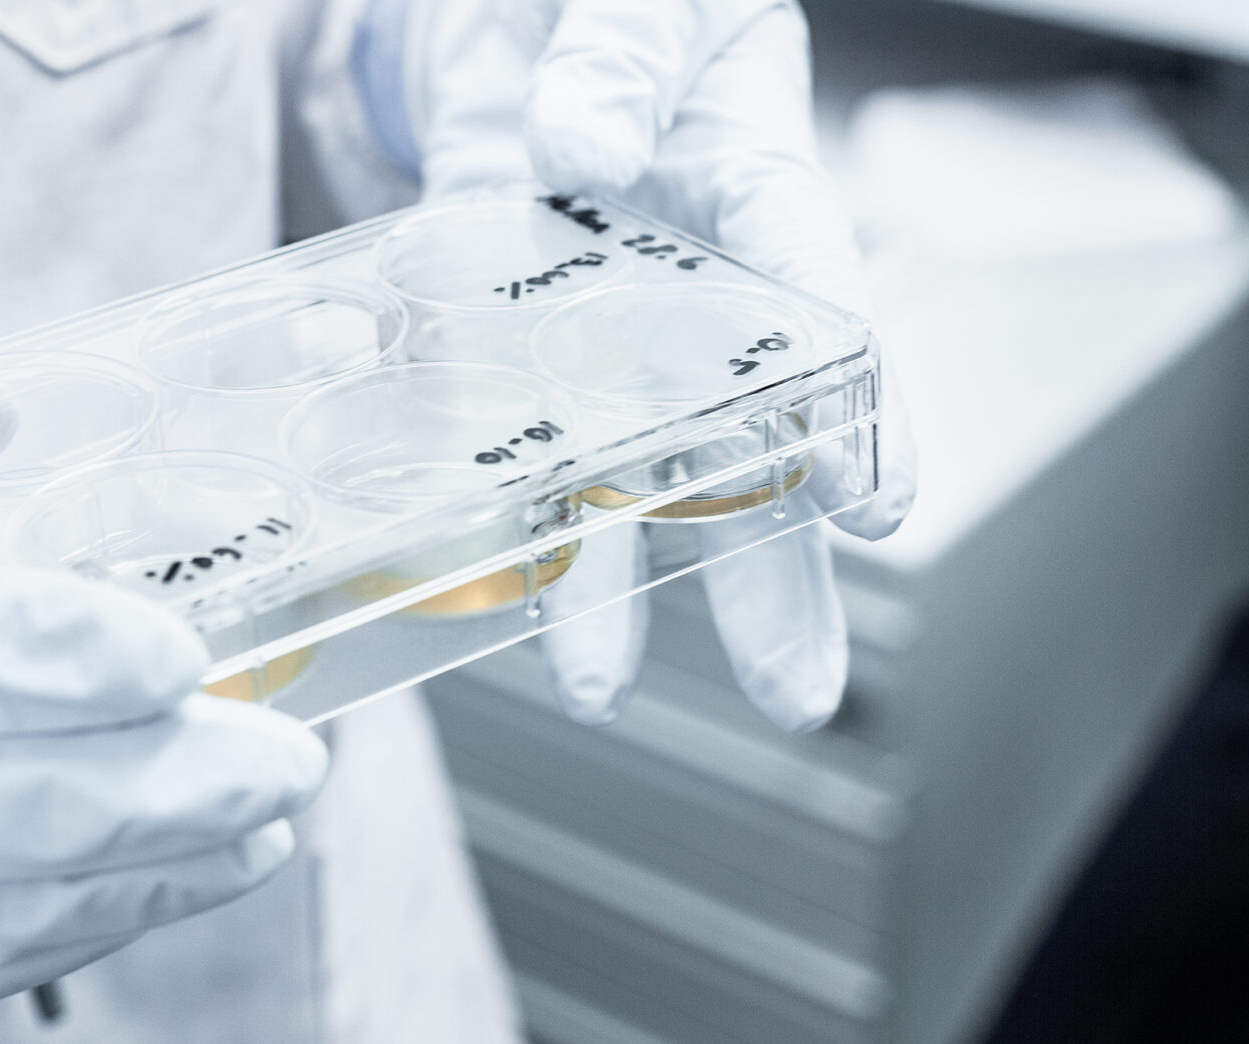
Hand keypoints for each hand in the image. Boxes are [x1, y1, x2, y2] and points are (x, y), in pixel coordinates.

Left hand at [397, 0, 916, 727]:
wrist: (509, 2)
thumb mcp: (639, 0)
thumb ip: (622, 58)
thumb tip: (589, 144)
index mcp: (744, 191)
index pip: (818, 312)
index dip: (853, 414)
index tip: (871, 507)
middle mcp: (669, 279)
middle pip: (733, 438)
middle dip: (759, 563)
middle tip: (791, 686)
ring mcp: (571, 306)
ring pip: (603, 456)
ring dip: (605, 569)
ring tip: (597, 676)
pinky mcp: (472, 303)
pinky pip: (472, 406)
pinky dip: (460, 479)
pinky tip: (461, 561)